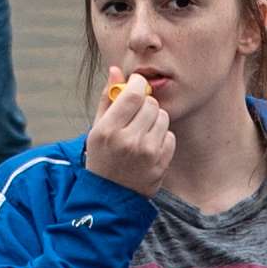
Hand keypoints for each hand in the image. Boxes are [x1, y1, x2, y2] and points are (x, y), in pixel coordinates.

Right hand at [89, 68, 182, 195]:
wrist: (108, 197)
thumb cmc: (101, 157)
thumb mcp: (96, 128)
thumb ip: (107, 98)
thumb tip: (115, 70)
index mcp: (107, 130)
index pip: (134, 94)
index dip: (138, 85)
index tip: (137, 86)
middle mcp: (128, 141)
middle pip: (151, 104)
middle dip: (145, 105)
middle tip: (136, 115)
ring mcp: (146, 154)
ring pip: (163, 118)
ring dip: (155, 121)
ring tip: (141, 132)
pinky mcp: (160, 165)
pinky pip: (170, 137)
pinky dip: (162, 138)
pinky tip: (148, 147)